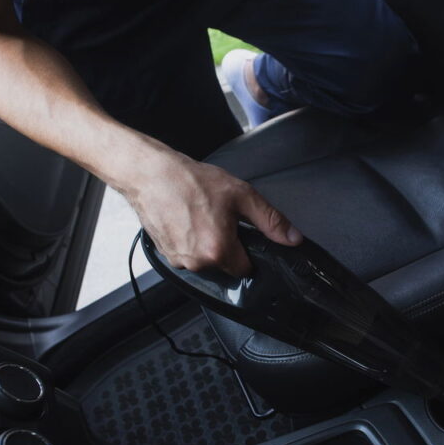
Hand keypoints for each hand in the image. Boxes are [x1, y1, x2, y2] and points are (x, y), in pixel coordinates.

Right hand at [122, 151, 302, 276]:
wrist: (150, 174)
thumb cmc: (190, 181)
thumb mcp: (241, 195)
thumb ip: (270, 220)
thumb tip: (292, 238)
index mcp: (218, 250)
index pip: (246, 270)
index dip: (248, 252)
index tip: (242, 235)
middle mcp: (197, 262)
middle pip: (225, 266)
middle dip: (227, 247)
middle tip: (220, 219)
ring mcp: (179, 260)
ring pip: (206, 262)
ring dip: (208, 246)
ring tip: (202, 217)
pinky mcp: (166, 255)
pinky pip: (188, 256)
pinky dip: (191, 243)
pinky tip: (188, 221)